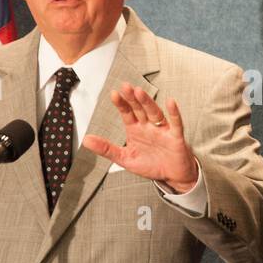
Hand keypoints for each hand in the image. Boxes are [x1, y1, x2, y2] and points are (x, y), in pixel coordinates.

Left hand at [83, 84, 197, 191]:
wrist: (172, 176)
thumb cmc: (151, 165)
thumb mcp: (125, 158)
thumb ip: (106, 149)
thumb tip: (86, 140)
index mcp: (136, 130)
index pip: (127, 113)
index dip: (121, 104)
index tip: (114, 94)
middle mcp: (148, 126)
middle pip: (139, 109)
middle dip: (132, 98)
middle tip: (125, 87)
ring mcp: (162, 130)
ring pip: (154, 113)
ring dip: (147, 102)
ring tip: (139, 92)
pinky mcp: (175, 137)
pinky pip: (176, 123)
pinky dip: (174, 113)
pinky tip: (170, 103)